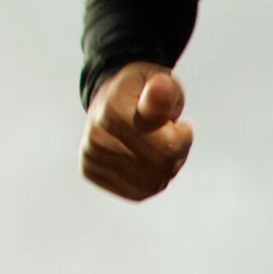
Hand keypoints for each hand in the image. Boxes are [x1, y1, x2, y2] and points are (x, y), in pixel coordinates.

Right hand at [80, 62, 193, 200]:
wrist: (109, 96)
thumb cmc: (143, 90)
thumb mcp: (158, 81)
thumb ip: (164, 90)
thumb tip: (161, 86)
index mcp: (114, 110)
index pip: (169, 147)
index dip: (184, 137)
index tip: (179, 123)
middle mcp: (97, 135)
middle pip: (160, 168)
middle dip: (176, 154)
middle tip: (170, 135)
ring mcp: (90, 155)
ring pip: (151, 185)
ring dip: (166, 170)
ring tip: (159, 147)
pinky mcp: (89, 171)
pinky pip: (137, 192)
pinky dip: (151, 181)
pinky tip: (147, 162)